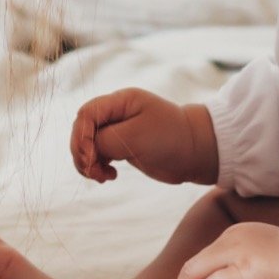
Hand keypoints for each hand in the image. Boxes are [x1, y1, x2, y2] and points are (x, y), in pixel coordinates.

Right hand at [71, 88, 217, 184]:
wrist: (197, 152)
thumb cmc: (171, 138)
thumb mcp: (135, 137)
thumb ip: (105, 140)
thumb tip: (87, 149)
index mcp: (120, 101)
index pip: (86, 114)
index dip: (81, 136)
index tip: (90, 158)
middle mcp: (117, 113)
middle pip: (83, 129)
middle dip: (82, 152)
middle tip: (93, 171)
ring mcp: (119, 130)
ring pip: (89, 145)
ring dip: (89, 163)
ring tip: (102, 177)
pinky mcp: (123, 147)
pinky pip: (99, 155)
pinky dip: (98, 167)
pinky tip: (110, 176)